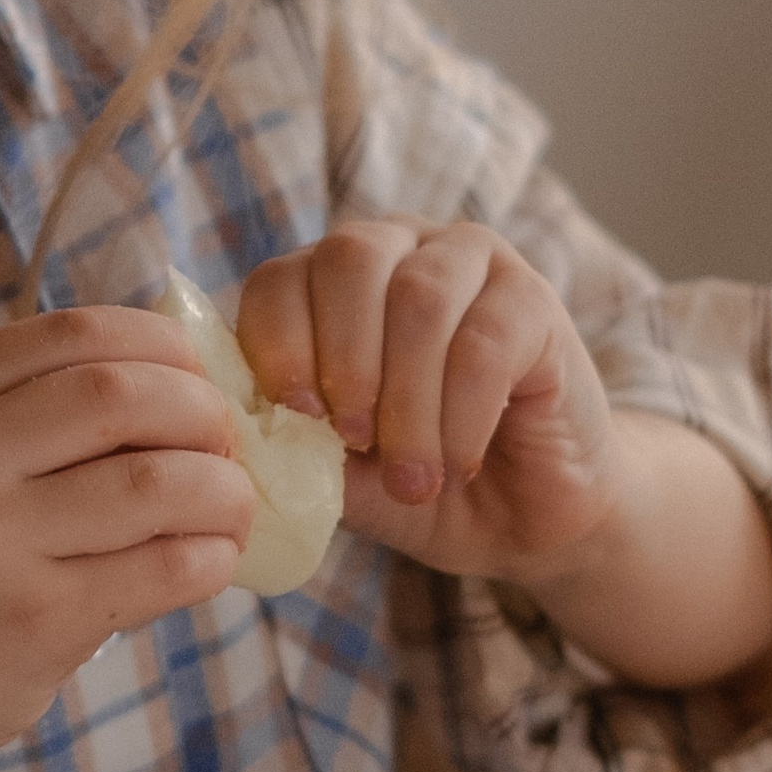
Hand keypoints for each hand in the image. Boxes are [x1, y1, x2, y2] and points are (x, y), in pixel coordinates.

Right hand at [0, 305, 254, 771]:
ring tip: (232, 514)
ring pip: (157, 482)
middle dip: (207, 419)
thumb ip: (25, 423)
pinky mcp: (29, 618)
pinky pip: (161, 568)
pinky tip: (210, 564)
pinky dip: (210, 559)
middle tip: (227, 455)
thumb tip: (188, 398)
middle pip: (128, 396)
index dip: (168, 352)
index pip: (80, 335)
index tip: (198, 388)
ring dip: (224, 494)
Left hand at [236, 220, 621, 586]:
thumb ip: (288, 441)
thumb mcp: (334, 472)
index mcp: (331, 283)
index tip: (295, 416)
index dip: (278, 342)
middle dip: (343, 359)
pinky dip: (460, 417)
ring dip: (407, 402)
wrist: (520, 521)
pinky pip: (484, 342)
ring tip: (412, 478)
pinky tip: (457, 465)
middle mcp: (400, 249)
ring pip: (420, 299)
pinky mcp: (535, 300)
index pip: (281, 277)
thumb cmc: (416, 487)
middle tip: (354, 443)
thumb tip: (236, 427)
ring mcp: (473, 263)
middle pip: (351, 258)